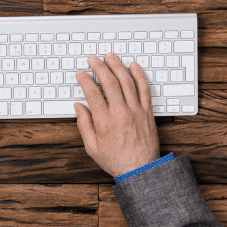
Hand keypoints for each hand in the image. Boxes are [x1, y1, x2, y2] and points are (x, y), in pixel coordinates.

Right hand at [74, 53, 160, 177]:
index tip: (80, 73)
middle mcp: (121, 113)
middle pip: (109, 83)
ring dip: (117, 66)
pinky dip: (139, 75)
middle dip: (99, 67)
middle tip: (93, 59)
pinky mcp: (147, 112)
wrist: (141, 169)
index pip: (92, 93)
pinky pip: (144, 89)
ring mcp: (136, 111)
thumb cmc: (116, 160)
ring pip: (127, 82)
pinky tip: (133, 66)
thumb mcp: (92, 147)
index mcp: (105, 122)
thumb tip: (79, 107)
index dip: (85, 80)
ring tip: (110, 57)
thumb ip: (84, 125)